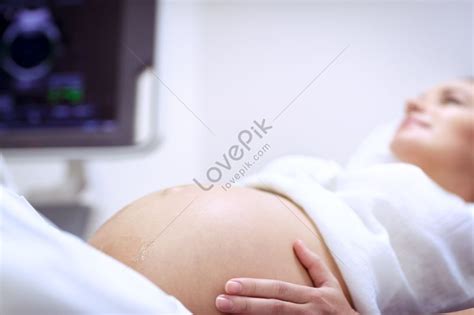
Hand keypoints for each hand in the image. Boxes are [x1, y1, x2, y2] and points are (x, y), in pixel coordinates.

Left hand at [215, 240, 357, 314]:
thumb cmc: (339, 310)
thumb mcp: (331, 286)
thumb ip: (314, 265)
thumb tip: (296, 242)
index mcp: (312, 297)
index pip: (279, 290)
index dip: (255, 287)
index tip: (230, 284)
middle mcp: (308, 312)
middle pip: (274, 308)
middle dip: (246, 305)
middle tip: (220, 301)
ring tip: (225, 313)